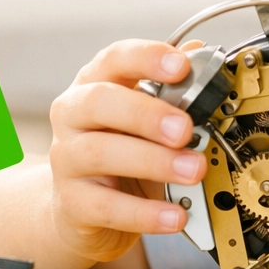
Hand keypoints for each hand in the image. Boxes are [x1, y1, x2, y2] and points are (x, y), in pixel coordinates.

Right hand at [46, 39, 207, 262]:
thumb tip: (201, 54)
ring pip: (100, 153)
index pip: (114, 59)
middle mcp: (74, 116)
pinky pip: (105, 206)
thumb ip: (174, 90)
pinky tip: (175, 214)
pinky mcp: (71, 202)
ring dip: (153, 161)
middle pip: (99, 102)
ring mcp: (67, 159)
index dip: (147, 58)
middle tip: (185, 129)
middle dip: (146, 114)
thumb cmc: (120, 152)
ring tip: (193, 170)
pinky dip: (144, 212)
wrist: (83, 209)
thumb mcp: (148, 119)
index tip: (181, 66)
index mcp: (96, 85)